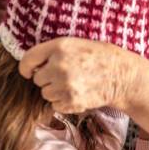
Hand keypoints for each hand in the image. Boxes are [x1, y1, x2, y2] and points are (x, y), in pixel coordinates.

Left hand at [19, 37, 139, 113]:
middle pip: (37, 79)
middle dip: (47, 79)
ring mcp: (65, 85)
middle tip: (65, 76)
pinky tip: (78, 94)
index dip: (25, 67)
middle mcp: (59, 65)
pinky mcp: (72, 101)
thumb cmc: (101, 57)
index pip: (29, 58)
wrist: (122, 76)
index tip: (27, 72)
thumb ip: (54, 52)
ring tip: (74, 85)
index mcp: (60, 47)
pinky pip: (55, 105)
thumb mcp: (77, 44)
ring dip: (55, 92)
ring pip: (46, 93)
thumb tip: (32, 65)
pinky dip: (64, 103)